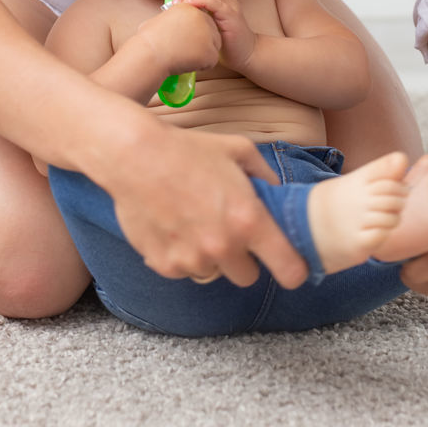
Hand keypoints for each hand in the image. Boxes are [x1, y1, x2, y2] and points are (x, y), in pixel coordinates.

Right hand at [104, 121, 309, 287]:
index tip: (290, 265)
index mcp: (249, 220)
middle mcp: (223, 247)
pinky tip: (173, 226)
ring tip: (194, 222)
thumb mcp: (238, 149)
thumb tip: (277, 193)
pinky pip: (184, 270)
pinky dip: (182, 255)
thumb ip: (266, 176)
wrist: (134, 155)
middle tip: (228, 230)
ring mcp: (192, 260)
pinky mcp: (164, 265)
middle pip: (248, 277)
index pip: (289, 270)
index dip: (293, 269)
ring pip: (213, 274)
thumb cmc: (187, 149)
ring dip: (210, 257)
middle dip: (243, 258)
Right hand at [136, 2, 220, 74]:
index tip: (180, 40)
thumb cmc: (149, 40)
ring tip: (183, 56)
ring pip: (212, 47)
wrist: (150, 54)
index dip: (192, 33)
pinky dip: (201, 66)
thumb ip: (171, 19)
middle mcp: (202, 17)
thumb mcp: (159, 19)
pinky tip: (187, 63)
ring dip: (201, 54)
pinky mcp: (211, 51)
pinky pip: (211, 61)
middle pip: (211, 33)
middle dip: (200, 43)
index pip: (201, 21)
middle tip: (183, 50)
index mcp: (189, 8)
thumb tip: (167, 22)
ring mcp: (208, 34)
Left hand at [177, 0, 255, 69]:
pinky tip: (191, 6)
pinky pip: (216, 2)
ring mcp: (230, 6)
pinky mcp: (232, 16)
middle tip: (176, 0)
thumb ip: (197, 13)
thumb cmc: (224, 41)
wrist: (245, 54)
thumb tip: (174, 9)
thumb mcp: (208, 23)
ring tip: (181, 4)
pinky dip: (201, 0)